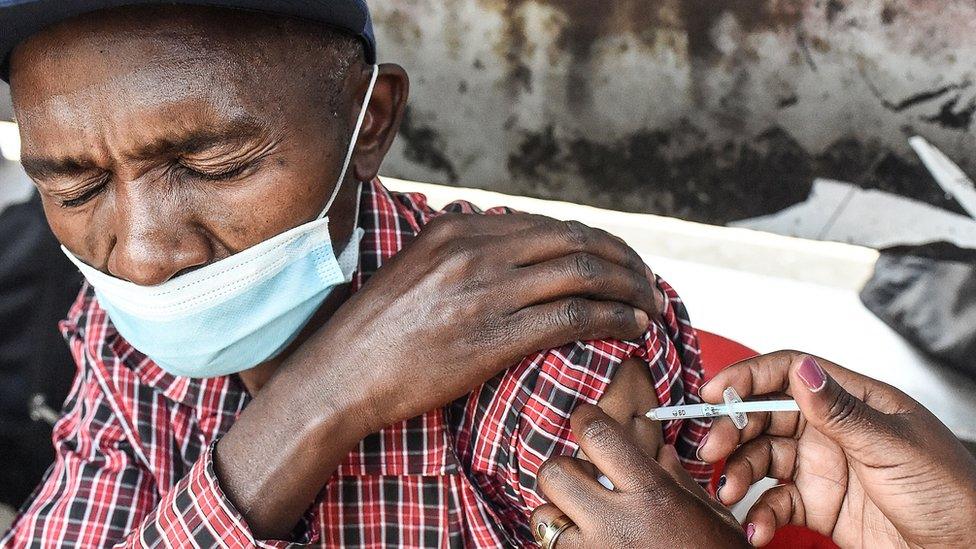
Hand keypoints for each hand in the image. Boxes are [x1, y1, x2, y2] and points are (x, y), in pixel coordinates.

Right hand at [217, 213, 665, 538]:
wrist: (341, 373)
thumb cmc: (376, 329)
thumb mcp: (416, 268)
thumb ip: (461, 250)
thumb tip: (506, 245)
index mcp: (459, 228)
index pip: (550, 225)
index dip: (597, 242)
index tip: (619, 262)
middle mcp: (476, 250)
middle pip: (576, 242)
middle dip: (624, 261)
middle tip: (647, 283)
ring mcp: (486, 291)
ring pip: (583, 274)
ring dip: (628, 288)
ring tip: (650, 306)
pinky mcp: (493, 336)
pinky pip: (572, 316)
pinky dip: (614, 317)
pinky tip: (633, 327)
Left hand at [530, 405, 746, 547]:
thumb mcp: (710, 516)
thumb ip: (678, 480)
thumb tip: (662, 454)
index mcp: (651, 495)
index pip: (597, 436)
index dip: (585, 418)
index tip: (585, 418)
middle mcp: (616, 524)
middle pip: (554, 473)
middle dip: (563, 468)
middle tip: (581, 475)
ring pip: (542, 516)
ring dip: (556, 511)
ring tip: (580, 516)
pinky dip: (564, 541)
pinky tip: (588, 542)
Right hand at [699, 351, 975, 546]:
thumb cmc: (953, 495)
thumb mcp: (894, 447)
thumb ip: (841, 411)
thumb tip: (803, 369)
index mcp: (855, 401)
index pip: (791, 373)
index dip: (749, 378)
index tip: (715, 393)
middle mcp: (833, 431)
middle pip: (766, 417)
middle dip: (734, 431)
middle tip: (712, 451)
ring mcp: (823, 468)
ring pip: (763, 460)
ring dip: (741, 475)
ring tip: (731, 493)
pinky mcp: (819, 507)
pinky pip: (775, 503)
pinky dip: (760, 515)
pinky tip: (757, 528)